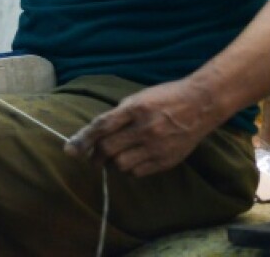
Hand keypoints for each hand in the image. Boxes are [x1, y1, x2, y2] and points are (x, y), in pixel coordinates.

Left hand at [63, 79, 222, 176]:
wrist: (201, 104)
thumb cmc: (165, 97)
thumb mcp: (138, 98)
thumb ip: (118, 115)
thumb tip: (95, 134)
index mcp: (135, 108)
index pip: (101, 127)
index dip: (82, 140)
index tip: (69, 151)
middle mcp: (145, 128)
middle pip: (108, 149)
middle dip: (94, 156)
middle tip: (91, 158)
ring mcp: (157, 146)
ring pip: (121, 164)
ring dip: (111, 164)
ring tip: (113, 158)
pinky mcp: (167, 160)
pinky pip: (138, 172)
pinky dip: (128, 169)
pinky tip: (130, 161)